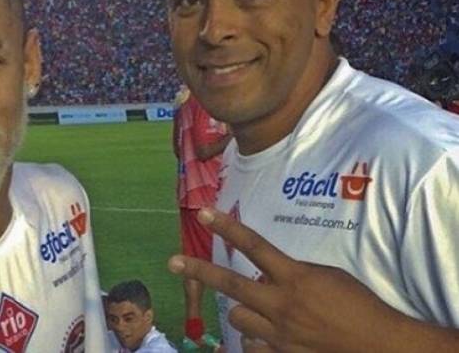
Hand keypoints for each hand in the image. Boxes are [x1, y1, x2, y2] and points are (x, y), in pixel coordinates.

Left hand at [167, 208, 411, 352]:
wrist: (380, 346)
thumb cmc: (359, 305)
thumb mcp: (327, 277)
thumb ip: (293, 274)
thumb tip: (269, 274)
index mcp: (295, 278)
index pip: (254, 246)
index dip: (227, 228)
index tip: (204, 214)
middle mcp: (281, 305)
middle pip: (231, 285)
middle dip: (198, 271)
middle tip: (173, 261)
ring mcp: (279, 334)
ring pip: (237, 319)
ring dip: (243, 313)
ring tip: (259, 311)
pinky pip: (251, 349)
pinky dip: (255, 343)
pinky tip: (266, 340)